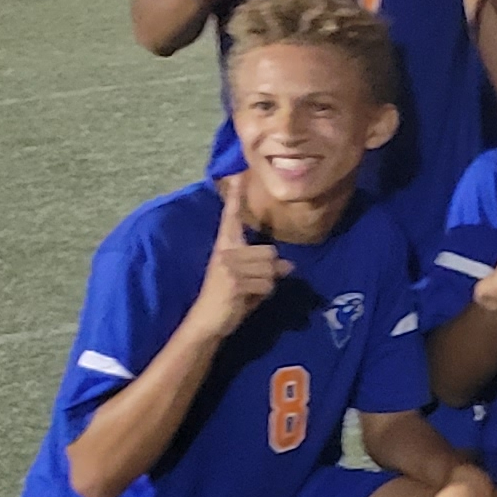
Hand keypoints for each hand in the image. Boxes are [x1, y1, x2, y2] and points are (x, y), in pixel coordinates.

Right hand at [188, 171, 290, 340]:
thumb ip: (267, 269)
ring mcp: (229, 265)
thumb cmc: (229, 299)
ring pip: (271, 269)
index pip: (232, 218)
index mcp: (226, 247)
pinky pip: (268, 283)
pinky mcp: (234, 280)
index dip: (236, 198)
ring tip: (248, 292)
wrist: (208, 321)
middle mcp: (226, 252)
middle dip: (269, 272)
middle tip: (252, 286)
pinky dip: (264, 294)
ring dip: (267, 285)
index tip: (238, 175)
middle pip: (270, 252)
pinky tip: (247, 299)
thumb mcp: (251, 281)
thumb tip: (289, 265)